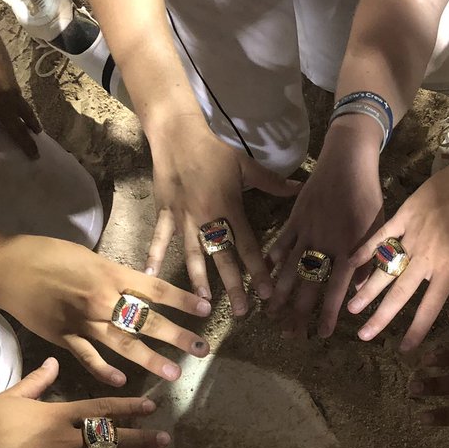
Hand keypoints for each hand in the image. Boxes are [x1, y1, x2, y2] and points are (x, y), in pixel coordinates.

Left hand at [0, 9, 41, 158]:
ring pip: (23, 104)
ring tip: (30, 121)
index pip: (17, 129)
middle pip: (26, 115)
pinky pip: (18, 94)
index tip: (35, 155)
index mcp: (4, 105)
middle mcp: (12, 96)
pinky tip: (14, 99)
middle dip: (31, 127)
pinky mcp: (9, 73)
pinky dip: (21, 103)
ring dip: (28, 115)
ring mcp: (12, 83)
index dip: (26, 143)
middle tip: (38, 135)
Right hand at [0, 234, 211, 385]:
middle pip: (146, 320)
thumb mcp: (88, 256)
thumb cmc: (46, 254)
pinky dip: (105, 371)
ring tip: (174, 373)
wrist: (5, 266)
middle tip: (202, 348)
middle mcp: (101, 298)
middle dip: (177, 335)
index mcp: (109, 273)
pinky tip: (122, 382)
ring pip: (122, 343)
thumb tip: (136, 286)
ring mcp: (82, 321)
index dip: (182, 299)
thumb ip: (114, 275)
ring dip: (150, 359)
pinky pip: (88, 358)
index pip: (154, 289)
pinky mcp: (63, 337)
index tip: (206, 309)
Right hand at [0, 357, 168, 447]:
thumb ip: (39, 380)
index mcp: (59, 414)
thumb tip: (55, 361)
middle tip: (166, 439)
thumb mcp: (13, 395)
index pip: (102, 408)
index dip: (129, 407)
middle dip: (141, 438)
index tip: (152, 407)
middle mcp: (66, 439)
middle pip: (111, 438)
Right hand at [146, 116, 298, 313]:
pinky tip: (149, 277)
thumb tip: (299, 188)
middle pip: (223, 259)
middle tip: (241, 312)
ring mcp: (184, 219)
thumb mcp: (246, 165)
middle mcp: (208, 219)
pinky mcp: (166, 214)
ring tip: (203, 305)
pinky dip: (153, 257)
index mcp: (230, 209)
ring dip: (199, 281)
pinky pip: (160, 239)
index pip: (248, 247)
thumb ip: (272, 182)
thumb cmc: (214, 150)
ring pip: (193, 255)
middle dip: (233, 287)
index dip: (259, 271)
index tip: (267, 293)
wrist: (177, 135)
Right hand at [266, 118, 382, 338]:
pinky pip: (281, 242)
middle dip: (297, 312)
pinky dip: (271, 258)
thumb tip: (360, 292)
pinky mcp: (295, 218)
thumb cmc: (369, 196)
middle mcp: (325, 245)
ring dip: (278, 292)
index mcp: (349, 250)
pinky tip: (263, 273)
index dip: (328, 314)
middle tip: (289, 333)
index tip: (322, 335)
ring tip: (269, 312)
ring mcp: (307, 232)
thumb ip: (369, 261)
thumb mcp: (379, 230)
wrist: (349, 161)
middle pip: (308, 285)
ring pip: (289, 268)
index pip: (336, 290)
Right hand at [345, 149, 448, 351]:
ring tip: (351, 307)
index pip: (429, 308)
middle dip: (380, 317)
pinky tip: (349, 264)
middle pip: (399, 294)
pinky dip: (364, 249)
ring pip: (385, 268)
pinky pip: (380, 235)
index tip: (403, 349)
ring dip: (367, 289)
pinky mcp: (404, 215)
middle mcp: (426, 258)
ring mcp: (412, 235)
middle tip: (363, 336)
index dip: (416, 331)